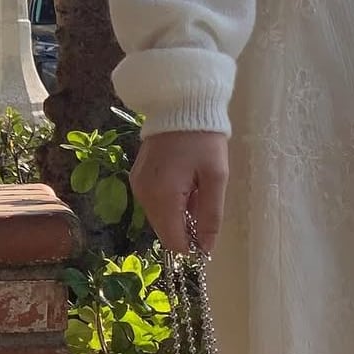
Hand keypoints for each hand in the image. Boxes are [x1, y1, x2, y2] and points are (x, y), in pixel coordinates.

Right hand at [129, 131, 228, 253]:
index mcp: (162, 196)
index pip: (174, 241)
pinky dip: (171, 203)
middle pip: (165, 232)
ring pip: (160, 219)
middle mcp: (143, 196)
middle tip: (205, 203)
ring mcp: (137, 186)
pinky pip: (155, 204)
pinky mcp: (137, 178)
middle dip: (187, 229)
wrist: (181, 105)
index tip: (209, 234)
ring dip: (180, 215)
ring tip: (196, 189)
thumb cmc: (204, 140)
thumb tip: (206, 248)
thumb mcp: (216, 177)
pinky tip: (184, 184)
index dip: (193, 246)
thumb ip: (211, 215)